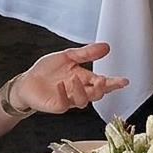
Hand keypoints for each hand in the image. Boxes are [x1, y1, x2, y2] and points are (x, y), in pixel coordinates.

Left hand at [10, 44, 127, 115]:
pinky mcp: (57, 105)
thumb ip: (86, 53)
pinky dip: (64, 94)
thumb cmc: (47, 70)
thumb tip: (106, 46)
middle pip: (97, 94)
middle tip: (103, 80)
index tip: (124, 81)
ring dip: (83, 90)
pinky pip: (64, 103)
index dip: (114, 83)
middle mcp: (79, 91)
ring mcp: (69, 100)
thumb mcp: (68, 56)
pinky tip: (61, 85)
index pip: (102, 82)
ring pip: (83, 101)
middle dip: (102, 88)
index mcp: (84, 79)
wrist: (27, 80)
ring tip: (76, 78)